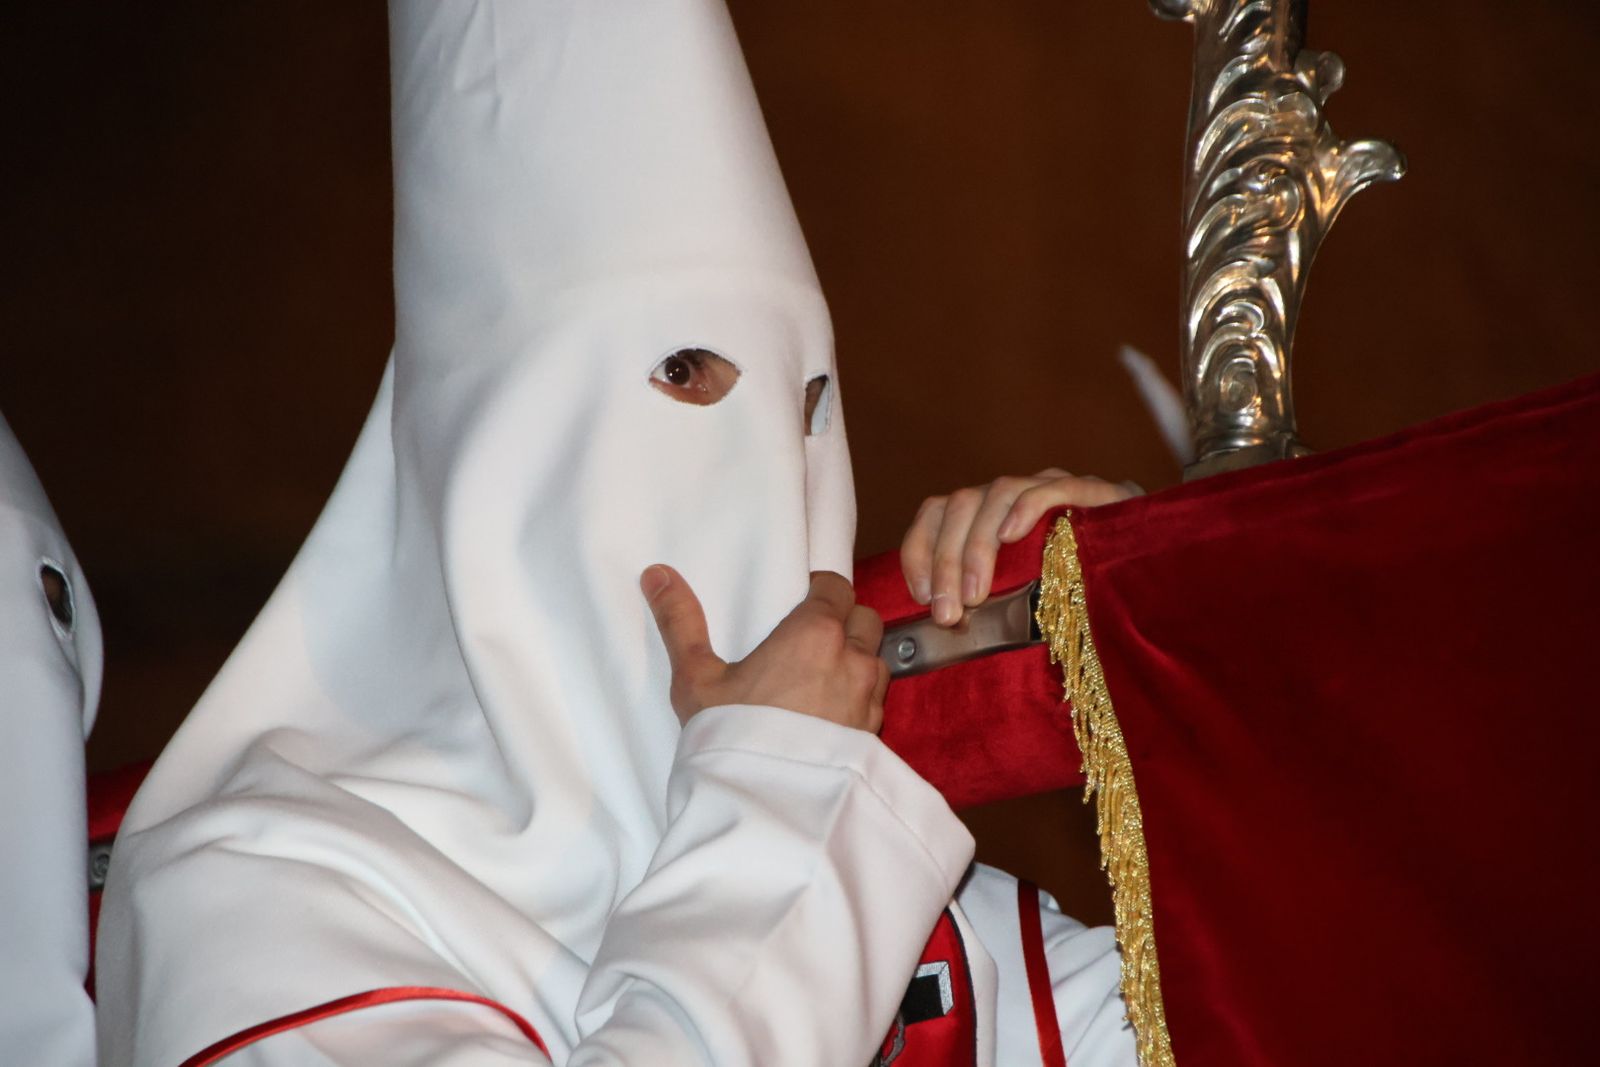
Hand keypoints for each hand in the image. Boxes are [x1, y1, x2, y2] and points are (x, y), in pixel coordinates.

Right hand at [641, 566, 889, 732]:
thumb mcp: (696, 678)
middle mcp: (852, 659)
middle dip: (845, 622)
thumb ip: (680, 622)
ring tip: (821, 680)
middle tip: (809, 640)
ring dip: (856, 662)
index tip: (801, 602)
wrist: (767, 808)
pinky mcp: (875, 736)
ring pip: (875, 661)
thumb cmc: (731, 736)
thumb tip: (657, 574)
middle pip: (864, 619)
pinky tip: (830, 717)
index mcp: (814, 633)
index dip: (821, 591)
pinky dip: (859, 700)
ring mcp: (869, 699)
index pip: (836, 588)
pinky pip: (875, 703)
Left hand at [901, 469, 1141, 625]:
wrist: (1156, 576)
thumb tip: (939, 622)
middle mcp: (1018, 494)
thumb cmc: (1082, 597)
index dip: (920, 548)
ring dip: (977, 547)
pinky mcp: (1097, 492)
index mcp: (992, 516)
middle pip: (961, 504)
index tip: (919, 595)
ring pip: (998, 494)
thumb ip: (984, 599)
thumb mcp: (1021, 601)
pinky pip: (1053, 488)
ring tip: (976, 595)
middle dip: (945, 561)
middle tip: (947, 614)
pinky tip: (1013, 537)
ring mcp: (1056, 487)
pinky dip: (1027, 508)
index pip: (938, 511)